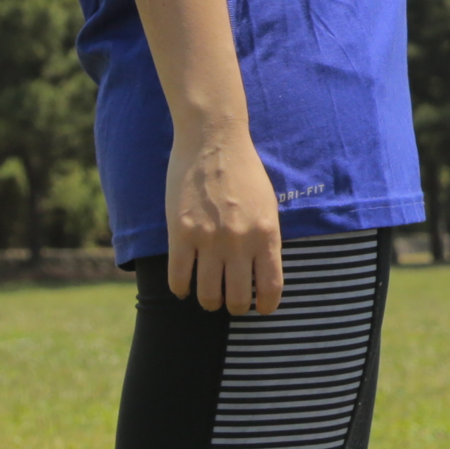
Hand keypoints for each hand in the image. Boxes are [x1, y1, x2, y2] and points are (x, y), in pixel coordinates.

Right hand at [166, 123, 288, 314]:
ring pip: (207, 296)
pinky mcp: (181, 234)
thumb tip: (263, 275)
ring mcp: (209, 239)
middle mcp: (239, 242)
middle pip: (236, 299)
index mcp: (267, 235)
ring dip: (208, 301)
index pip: (271, 289)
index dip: (265, 307)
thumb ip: (266, 240)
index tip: (260, 309)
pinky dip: (180, 289)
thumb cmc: (244, 171)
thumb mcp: (268, 205)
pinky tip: (183, 286)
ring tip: (207, 296)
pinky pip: (178, 278)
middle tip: (229, 301)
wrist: (214, 139)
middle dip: (234, 306)